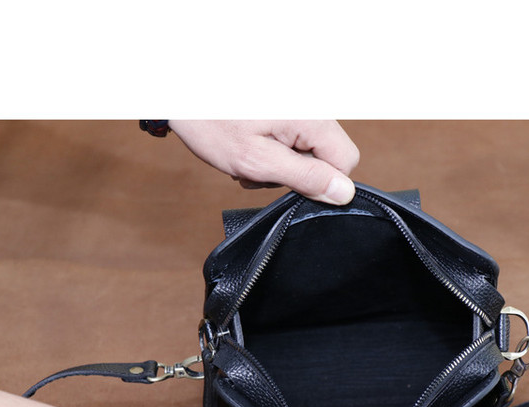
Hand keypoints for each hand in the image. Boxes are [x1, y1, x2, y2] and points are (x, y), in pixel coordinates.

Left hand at [168, 120, 359, 204]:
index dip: (321, 182)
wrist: (182, 91)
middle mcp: (312, 105)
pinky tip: (250, 146)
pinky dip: (273, 148)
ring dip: (281, 163)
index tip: (289, 182)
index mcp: (312, 117)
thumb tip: (343, 192)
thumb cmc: (212, 123)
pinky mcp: (286, 108)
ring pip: (308, 149)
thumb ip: (305, 177)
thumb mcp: (258, 161)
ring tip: (250, 157)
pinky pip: (293, 137)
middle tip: (262, 170)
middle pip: (327, 156)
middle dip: (297, 172)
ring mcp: (298, 105)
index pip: (346, 162)